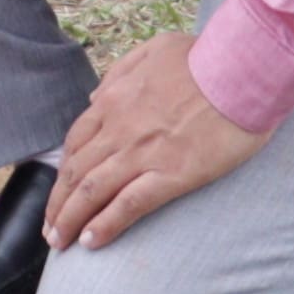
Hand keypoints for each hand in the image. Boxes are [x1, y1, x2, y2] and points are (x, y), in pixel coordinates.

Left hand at [44, 31, 268, 250]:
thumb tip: (96, 99)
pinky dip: (105, 225)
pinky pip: (129, 204)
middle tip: (49, 230)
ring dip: (69, 220)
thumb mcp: (153, 49)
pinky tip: (91, 242)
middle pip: (76, 172)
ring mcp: (144, 153)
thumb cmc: (205, 56)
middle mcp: (120, 129)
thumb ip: (120, 72)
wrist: (243, 69)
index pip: (75, 143)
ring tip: (60, 244)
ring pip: (93, 192)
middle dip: (58, 204)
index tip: (60, 192)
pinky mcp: (172, 174)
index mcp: (114, 99)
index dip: (62, 172)